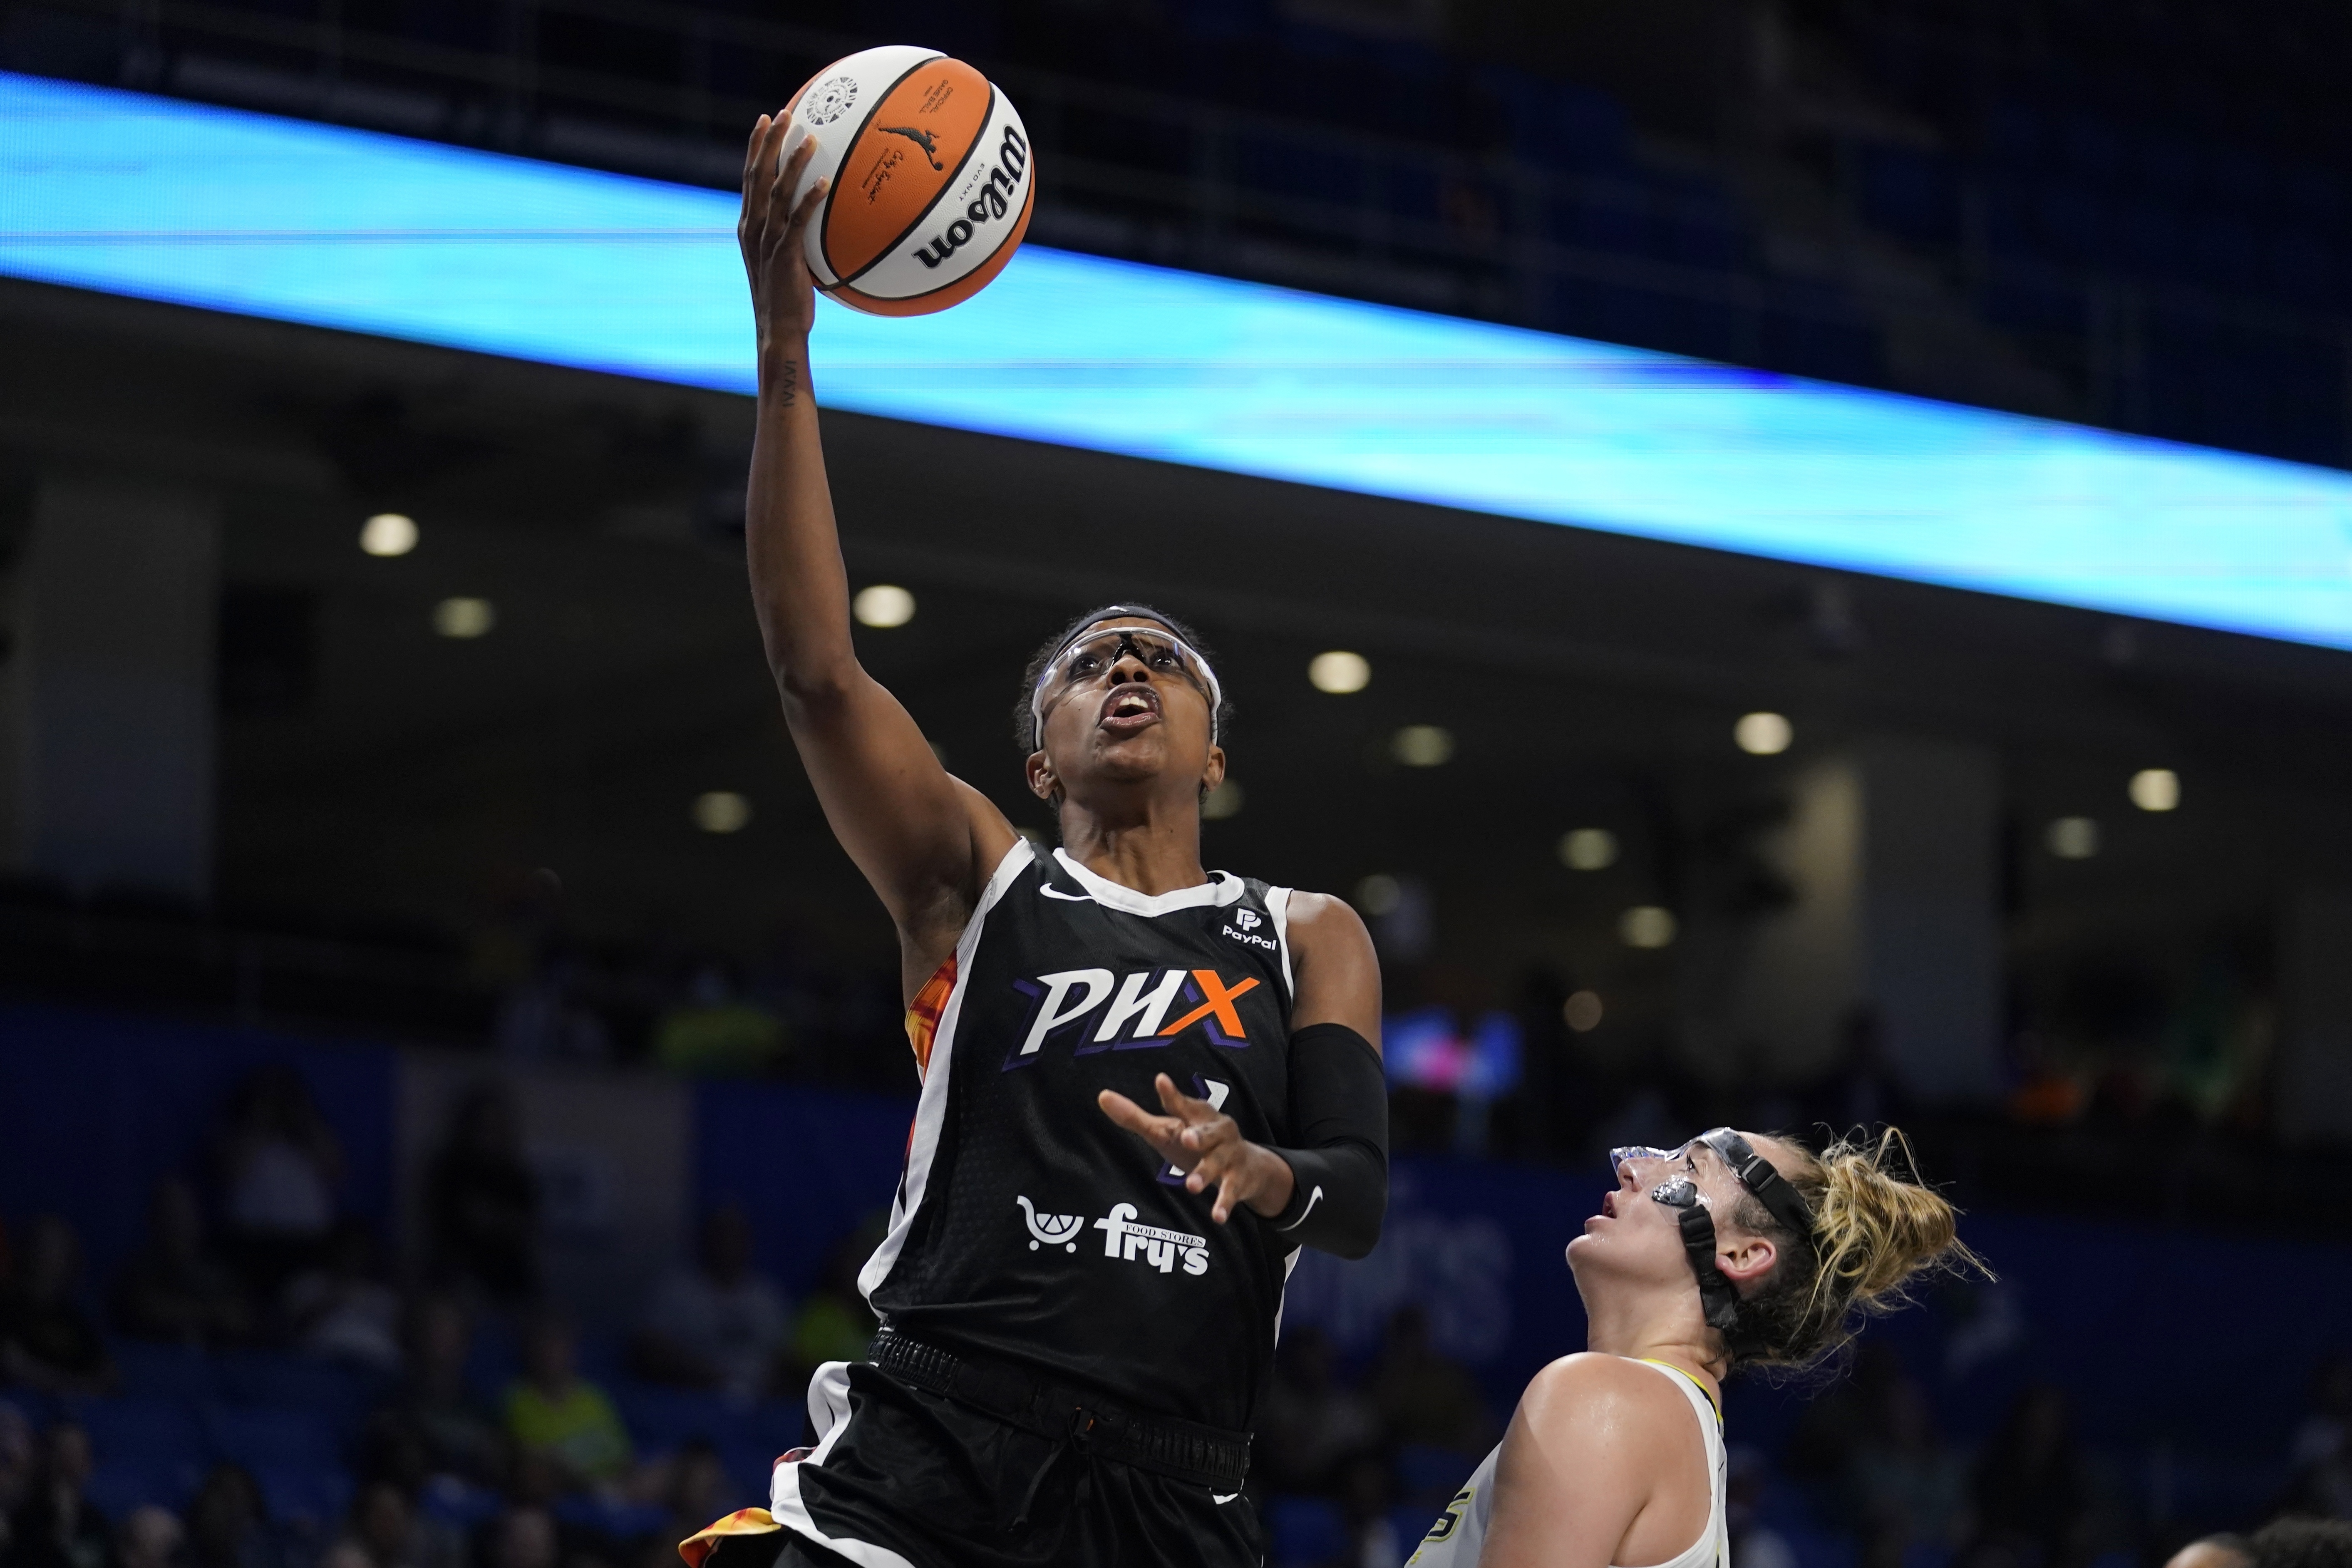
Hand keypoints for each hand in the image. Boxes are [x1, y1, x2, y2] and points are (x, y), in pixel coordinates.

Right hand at [737, 113, 826, 353]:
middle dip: (770, 141)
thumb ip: (792, 235)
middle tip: (784, 113)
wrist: (778, 329)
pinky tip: (823, 182)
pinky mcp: (783, 255)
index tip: (766, 120)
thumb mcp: (785, 260)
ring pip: (776, 191)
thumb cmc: (787, 297)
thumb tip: (818, 217)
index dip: (756, 146)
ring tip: (809, 138)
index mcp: (749, 226)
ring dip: (793, 162)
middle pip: (757, 174)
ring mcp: (766, 241)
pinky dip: (809, 200)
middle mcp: (753, 228)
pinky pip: (797, 221)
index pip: (750, 177)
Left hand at [1098, 1073, 1295, 1224]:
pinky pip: (1231, 1192)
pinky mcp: (1238, 1180)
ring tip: (1190, 1186)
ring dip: (1206, 1173)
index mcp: (1198, 1115)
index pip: (1182, 1105)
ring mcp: (1230, 1156)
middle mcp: (1218, 1132)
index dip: (1172, 1094)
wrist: (1249, 1166)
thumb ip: (1135, 1117)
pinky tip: (1216, 1216)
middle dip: (1200, 1135)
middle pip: (1210, 1132)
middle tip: (1186, 1138)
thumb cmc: (1198, 1143)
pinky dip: (1224, 1204)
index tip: (1160, 1081)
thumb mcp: (1167, 1129)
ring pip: (1218, 1163)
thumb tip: (1102, 1096)